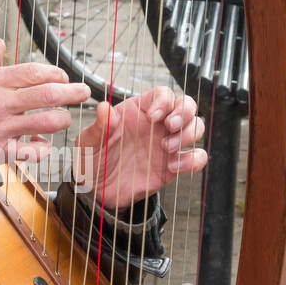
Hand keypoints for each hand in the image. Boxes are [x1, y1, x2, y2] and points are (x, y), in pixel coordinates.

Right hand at [0, 38, 90, 161]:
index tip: (63, 76)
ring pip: (47, 121)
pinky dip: (43, 149)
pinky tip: (42, 144)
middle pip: (48, 94)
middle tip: (84, 92)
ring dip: (62, 120)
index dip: (54, 72)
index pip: (33, 72)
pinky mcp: (1, 151)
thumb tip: (0, 45)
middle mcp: (1, 103)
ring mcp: (3, 128)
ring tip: (65, 118)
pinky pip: (32, 152)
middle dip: (72, 92)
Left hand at [75, 87, 205, 210]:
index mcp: (138, 111)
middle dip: (184, 113)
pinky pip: (196, 157)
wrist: (97, 190)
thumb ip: (99, 126)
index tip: (152, 116)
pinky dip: (192, 160)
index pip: (163, 93)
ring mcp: (167, 144)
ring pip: (196, 127)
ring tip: (167, 149)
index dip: (164, 100)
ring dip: (188, 135)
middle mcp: (157, 124)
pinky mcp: (173, 165)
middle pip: (187, 105)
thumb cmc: (93, 159)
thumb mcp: (89, 141)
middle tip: (169, 127)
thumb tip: (104, 108)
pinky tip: (172, 166)